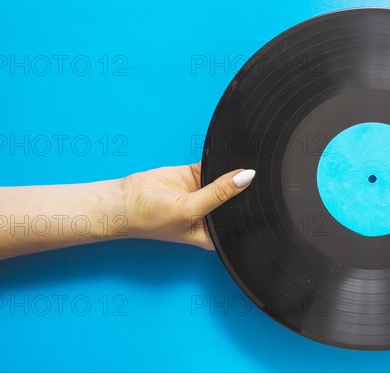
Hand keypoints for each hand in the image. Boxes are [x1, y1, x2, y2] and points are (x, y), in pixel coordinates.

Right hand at [121, 163, 254, 249]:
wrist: (124, 200)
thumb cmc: (151, 219)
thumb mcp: (189, 209)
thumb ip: (218, 193)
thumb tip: (245, 178)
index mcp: (215, 234)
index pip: (241, 219)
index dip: (252, 207)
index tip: (265, 192)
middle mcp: (213, 215)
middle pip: (237, 197)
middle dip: (244, 187)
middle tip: (257, 173)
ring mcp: (206, 193)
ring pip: (228, 179)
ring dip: (234, 171)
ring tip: (245, 160)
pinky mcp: (197, 176)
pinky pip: (214, 165)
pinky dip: (221, 160)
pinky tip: (228, 155)